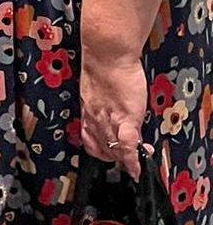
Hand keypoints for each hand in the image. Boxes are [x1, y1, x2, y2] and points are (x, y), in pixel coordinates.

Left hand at [80, 48, 148, 179]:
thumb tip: (112, 103)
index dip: (99, 149)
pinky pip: (127, 145)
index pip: (89, 137)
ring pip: (113, 149)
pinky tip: (136, 169)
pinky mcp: (125, 118)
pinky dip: (131, 160)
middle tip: (126, 160)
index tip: (109, 154)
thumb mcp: (97, 87)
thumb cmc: (105, 64)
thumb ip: (103, 99)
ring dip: (124, 160)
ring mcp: (109, 120)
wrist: (108, 55)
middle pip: (101, 147)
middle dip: (114, 157)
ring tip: (135, 163)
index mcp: (87, 110)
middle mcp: (95, 118)